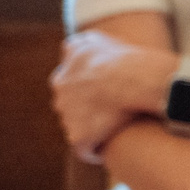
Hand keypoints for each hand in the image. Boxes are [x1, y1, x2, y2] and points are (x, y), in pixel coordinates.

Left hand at [51, 29, 176, 158]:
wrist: (129, 77)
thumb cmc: (122, 57)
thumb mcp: (96, 39)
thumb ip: (86, 43)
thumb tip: (85, 45)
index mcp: (63, 76)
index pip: (71, 88)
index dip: (90, 93)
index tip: (108, 96)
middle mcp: (60, 96)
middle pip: (71, 109)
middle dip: (88, 112)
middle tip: (114, 114)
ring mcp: (68, 118)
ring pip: (79, 129)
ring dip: (95, 130)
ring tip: (118, 132)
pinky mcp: (78, 138)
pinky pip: (87, 150)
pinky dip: (98, 151)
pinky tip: (114, 149)